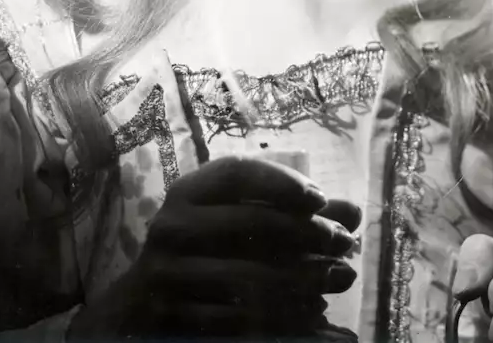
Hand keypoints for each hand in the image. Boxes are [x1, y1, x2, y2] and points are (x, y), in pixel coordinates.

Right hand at [69, 156, 360, 339]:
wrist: (140, 303)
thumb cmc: (202, 247)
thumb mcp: (233, 217)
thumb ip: (289, 211)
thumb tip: (352, 214)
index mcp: (187, 192)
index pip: (236, 172)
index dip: (281, 182)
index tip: (320, 197)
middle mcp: (172, 227)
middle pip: (250, 223)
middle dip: (306, 234)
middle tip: (344, 245)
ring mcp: (169, 274)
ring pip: (248, 277)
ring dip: (303, 280)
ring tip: (340, 278)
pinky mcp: (174, 318)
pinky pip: (237, 321)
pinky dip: (282, 319)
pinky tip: (314, 314)